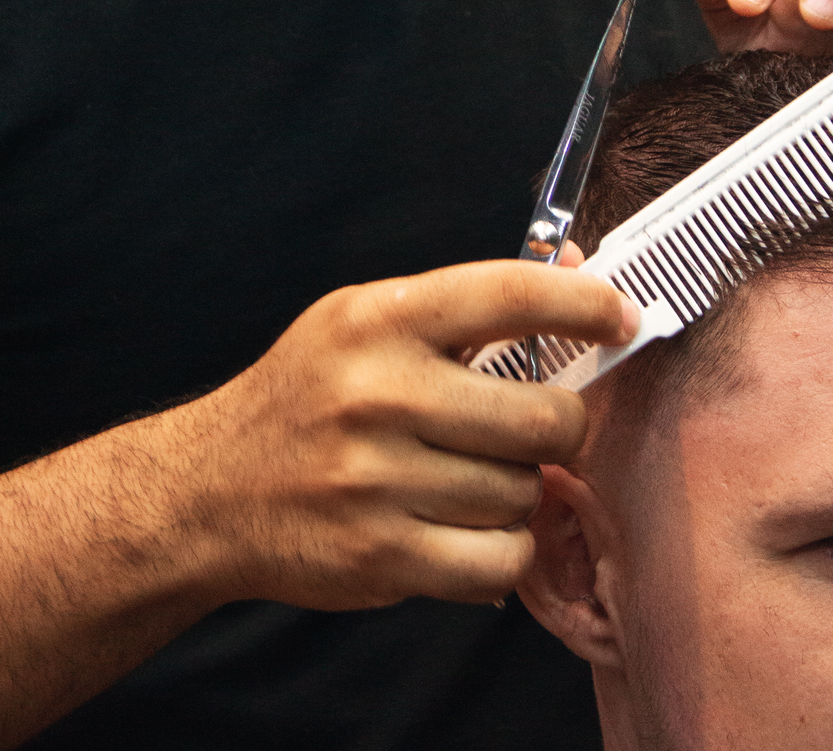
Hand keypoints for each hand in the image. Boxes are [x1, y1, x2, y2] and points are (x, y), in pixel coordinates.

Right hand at [173, 260, 636, 612]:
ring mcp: (379, 479)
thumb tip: (577, 273)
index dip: (584, 304)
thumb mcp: (366, 320)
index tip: (622, 315)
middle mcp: (380, 393)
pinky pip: (498, 560)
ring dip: (517, 490)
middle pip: (541, 415)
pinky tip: (470, 530)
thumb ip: (463, 305)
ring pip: (523, 491)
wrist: (210, 489)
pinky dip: (501, 551)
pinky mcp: (382, 555)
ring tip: (474, 477)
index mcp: (381, 319)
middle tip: (540, 425)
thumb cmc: (307, 395)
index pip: (509, 294)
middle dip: (560, 425)